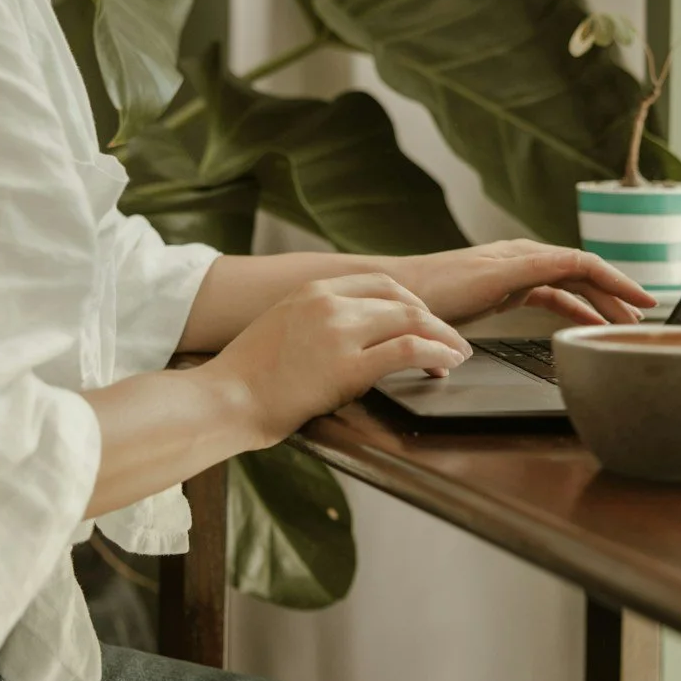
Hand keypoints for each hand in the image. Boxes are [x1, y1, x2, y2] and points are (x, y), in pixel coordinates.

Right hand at [208, 273, 473, 444]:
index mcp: (312, 289)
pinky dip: (435, 354)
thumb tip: (341, 339)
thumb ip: (313, 323)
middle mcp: (329, 302)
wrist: (223, 398)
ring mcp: (339, 331)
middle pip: (402, 299)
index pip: (379, 282)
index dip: (412, 301)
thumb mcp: (280, 330)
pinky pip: (407, 351)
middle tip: (451, 340)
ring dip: (443, 337)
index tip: (425, 320)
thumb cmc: (245, 377)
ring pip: (412, 321)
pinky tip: (446, 364)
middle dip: (434, 319)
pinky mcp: (347, 366)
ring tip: (458, 354)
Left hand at [383, 241, 653, 327]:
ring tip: (623, 323)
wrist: (396, 296)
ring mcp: (516, 274)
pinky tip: (585, 323)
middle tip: (645, 319)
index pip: (585, 264)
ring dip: (598, 302)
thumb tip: (579, 265)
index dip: (618, 282)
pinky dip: (573, 308)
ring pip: (571, 286)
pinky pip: (551, 297)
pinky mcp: (504, 290)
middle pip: (584, 274)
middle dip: (616, 294)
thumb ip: (534, 271)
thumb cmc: (436, 288)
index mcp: (526, 255)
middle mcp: (525, 260)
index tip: (646, 301)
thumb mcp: (490, 279)